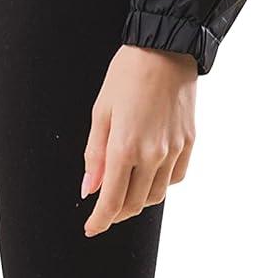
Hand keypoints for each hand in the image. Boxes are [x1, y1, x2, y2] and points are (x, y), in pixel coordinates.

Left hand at [81, 44, 196, 235]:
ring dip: (137, 200)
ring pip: (155, 196)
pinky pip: (174, 178)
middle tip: (104, 208)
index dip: (100, 221)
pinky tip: (149, 173)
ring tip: (124, 190)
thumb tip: (88, 189)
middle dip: (116, 212)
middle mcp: (152, 155)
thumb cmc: (128, 74)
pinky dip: (159, 184)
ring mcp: (174, 151)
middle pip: (133, 204)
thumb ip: (94, 154)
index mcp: (124, 147)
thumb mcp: (100, 111)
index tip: (91, 228)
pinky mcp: (189, 144)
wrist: (166, 49)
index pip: (111, 201)